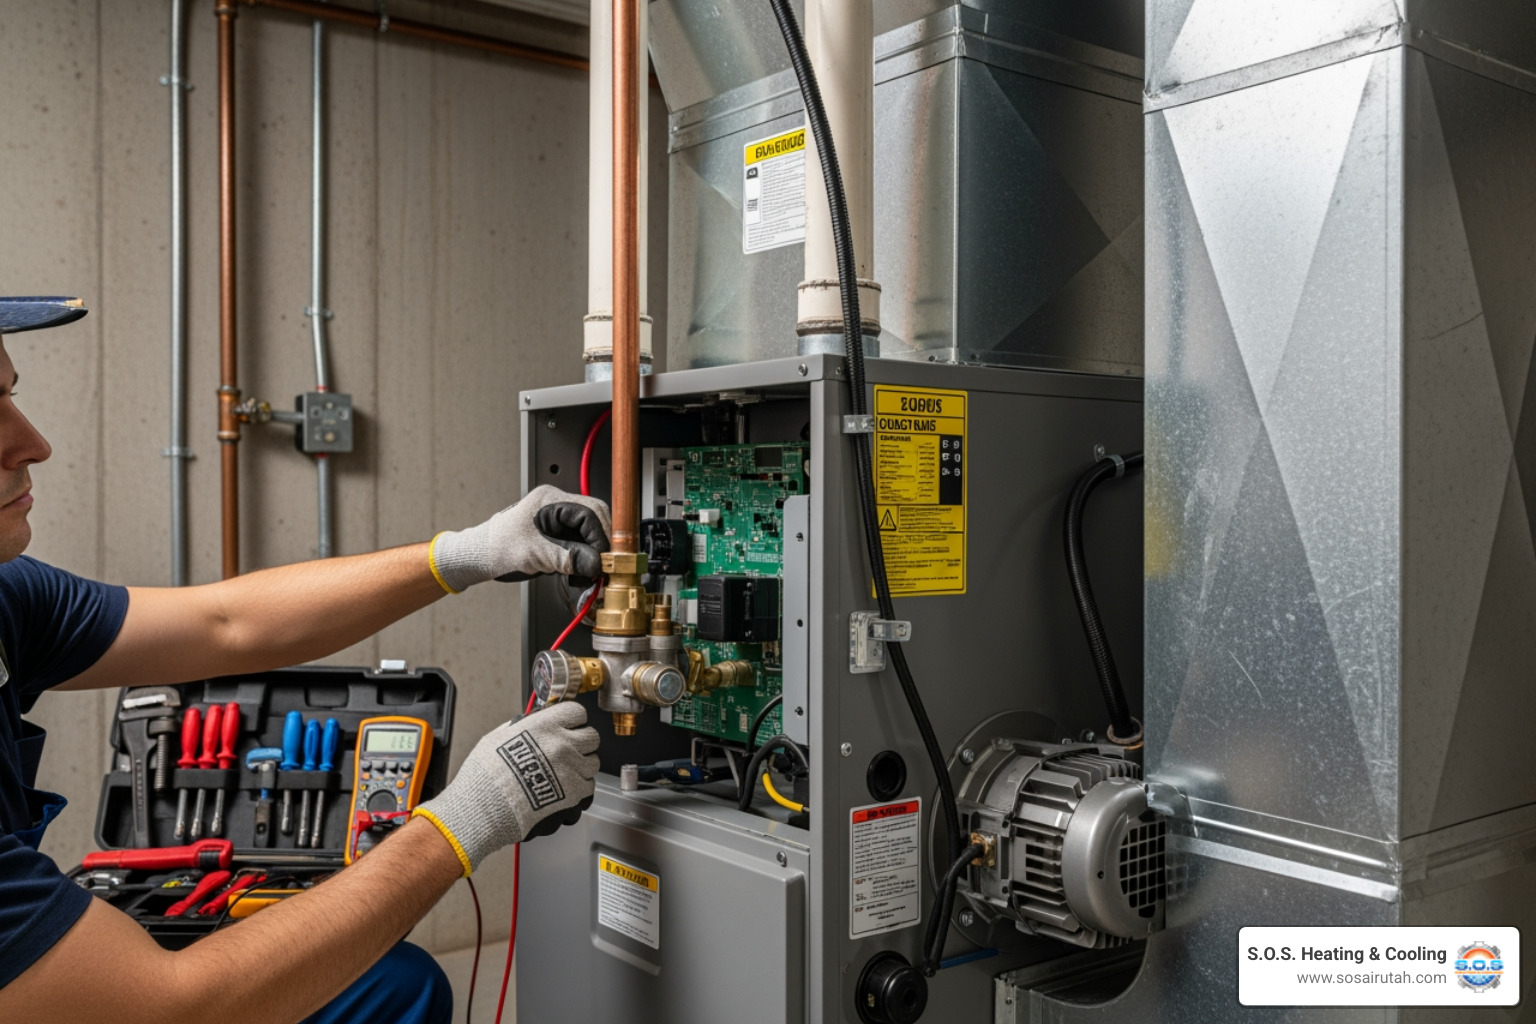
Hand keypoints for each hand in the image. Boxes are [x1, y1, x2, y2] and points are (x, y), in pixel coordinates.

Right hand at [412, 702, 599, 875]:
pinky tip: (564, 789)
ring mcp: (571, 769)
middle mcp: (562, 744)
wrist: (483, 808)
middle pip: (592, 736)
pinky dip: (580, 789)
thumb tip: (529, 725)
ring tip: (564, 773)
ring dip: (582, 766)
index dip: (573, 720)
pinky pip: (589, 786)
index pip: (577, 712)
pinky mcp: (574, 793)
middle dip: (581, 743)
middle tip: (569, 751)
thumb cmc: (484, 776)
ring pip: (594, 762)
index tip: (569, 726)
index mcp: (544, 726)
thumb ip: (520, 728)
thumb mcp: (497, 737)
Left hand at [429, 485, 610, 592]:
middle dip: (602, 542)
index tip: (606, 558)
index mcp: (550, 500)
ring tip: (594, 571)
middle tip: (606, 565)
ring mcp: (559, 519)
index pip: (590, 512)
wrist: (481, 556)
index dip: (601, 536)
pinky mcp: (559, 533)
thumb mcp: (535, 555)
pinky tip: (584, 570)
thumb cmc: (497, 548)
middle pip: (595, 519)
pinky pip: (581, 541)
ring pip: (591, 531)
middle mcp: (557, 505)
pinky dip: (586, 557)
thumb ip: (568, 558)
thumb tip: (597, 564)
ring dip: (595, 551)